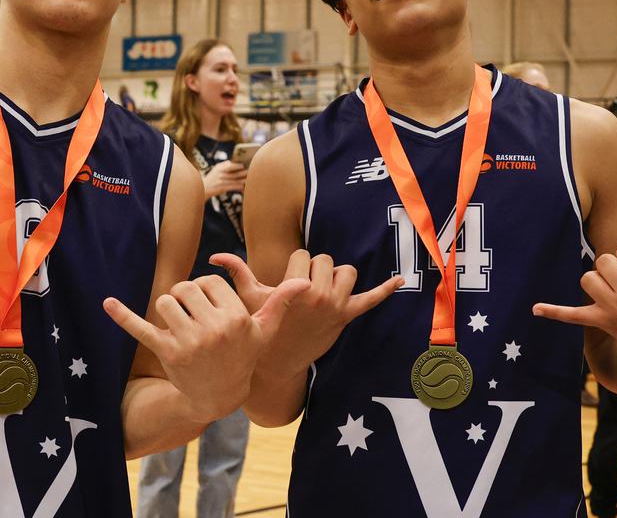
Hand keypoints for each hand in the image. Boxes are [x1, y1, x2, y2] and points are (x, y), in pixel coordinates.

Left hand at [103, 269, 308, 422]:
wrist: (219, 395)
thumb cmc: (244, 357)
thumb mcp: (264, 332)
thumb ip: (279, 304)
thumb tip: (304, 284)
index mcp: (236, 319)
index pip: (210, 282)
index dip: (206, 289)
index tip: (210, 305)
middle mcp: (213, 330)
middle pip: (186, 288)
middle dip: (185, 295)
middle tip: (191, 312)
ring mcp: (188, 342)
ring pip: (166, 302)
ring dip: (168, 307)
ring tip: (177, 322)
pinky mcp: (166, 352)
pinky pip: (141, 328)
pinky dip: (123, 315)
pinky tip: (108, 303)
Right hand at [202, 161, 246, 197]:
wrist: (203, 189)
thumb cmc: (211, 178)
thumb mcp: (215, 169)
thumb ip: (224, 165)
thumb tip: (233, 162)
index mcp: (219, 168)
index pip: (230, 166)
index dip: (238, 166)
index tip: (243, 166)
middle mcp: (220, 174)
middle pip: (235, 174)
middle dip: (244, 173)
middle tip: (250, 172)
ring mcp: (221, 182)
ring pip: (236, 181)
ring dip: (244, 180)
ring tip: (249, 179)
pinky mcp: (222, 188)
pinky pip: (233, 187)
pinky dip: (239, 187)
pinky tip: (244, 187)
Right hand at [219, 250, 404, 379]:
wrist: (279, 361)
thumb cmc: (263, 327)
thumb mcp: (249, 300)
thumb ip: (236, 272)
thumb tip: (216, 256)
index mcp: (296, 287)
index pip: (304, 254)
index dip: (293, 266)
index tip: (286, 285)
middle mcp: (319, 294)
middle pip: (325, 260)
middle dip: (314, 270)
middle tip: (302, 291)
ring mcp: (336, 305)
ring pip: (346, 272)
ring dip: (336, 277)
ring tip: (321, 291)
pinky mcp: (347, 316)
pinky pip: (370, 300)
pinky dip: (385, 289)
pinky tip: (400, 280)